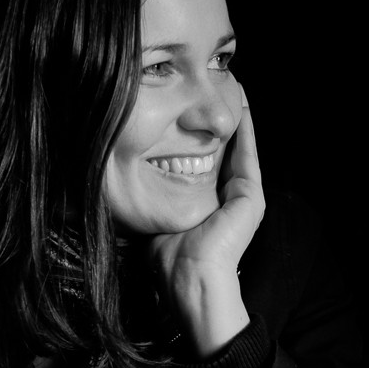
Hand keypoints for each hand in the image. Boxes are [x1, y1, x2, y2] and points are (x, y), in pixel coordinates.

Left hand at [150, 82, 264, 357]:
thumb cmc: (166, 256)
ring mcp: (243, 199)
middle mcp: (229, 200)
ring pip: (240, 148)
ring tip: (232, 88)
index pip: (207, 160)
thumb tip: (118, 174)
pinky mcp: (250, 199)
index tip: (191, 109)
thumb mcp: (154, 214)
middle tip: (217, 88)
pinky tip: (241, 106)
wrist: (187, 280)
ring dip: (236, 118)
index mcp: (210, 204)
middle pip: (225, 150)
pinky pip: (247, 155)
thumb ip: (149, 195)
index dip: (201, 134)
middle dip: (220, 120)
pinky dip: (245, 130)